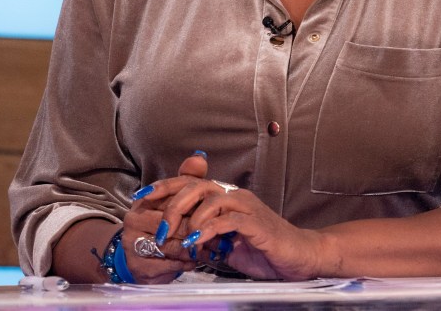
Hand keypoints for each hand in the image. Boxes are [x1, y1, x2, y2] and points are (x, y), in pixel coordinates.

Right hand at [122, 151, 208, 282]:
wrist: (142, 258)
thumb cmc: (165, 225)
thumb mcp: (177, 200)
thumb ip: (188, 178)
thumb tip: (200, 156)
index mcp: (143, 200)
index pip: (174, 199)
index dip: (196, 209)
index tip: (213, 215)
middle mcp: (133, 218)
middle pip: (174, 223)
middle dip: (197, 231)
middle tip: (216, 236)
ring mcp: (132, 243)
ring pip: (172, 245)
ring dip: (193, 249)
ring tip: (206, 250)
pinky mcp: (137, 265)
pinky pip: (168, 264)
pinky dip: (184, 264)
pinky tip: (192, 262)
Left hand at [146, 178, 326, 280]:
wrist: (298, 257)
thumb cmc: (264, 250)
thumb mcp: (227, 243)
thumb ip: (206, 237)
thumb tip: (179, 241)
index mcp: (227, 196)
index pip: (191, 182)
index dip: (165, 186)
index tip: (142, 196)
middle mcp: (235, 196)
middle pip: (197, 186)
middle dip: (173, 204)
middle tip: (161, 228)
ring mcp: (247, 207)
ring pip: (211, 199)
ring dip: (190, 220)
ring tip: (179, 240)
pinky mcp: (256, 224)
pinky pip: (228, 220)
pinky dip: (209, 231)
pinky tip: (196, 244)